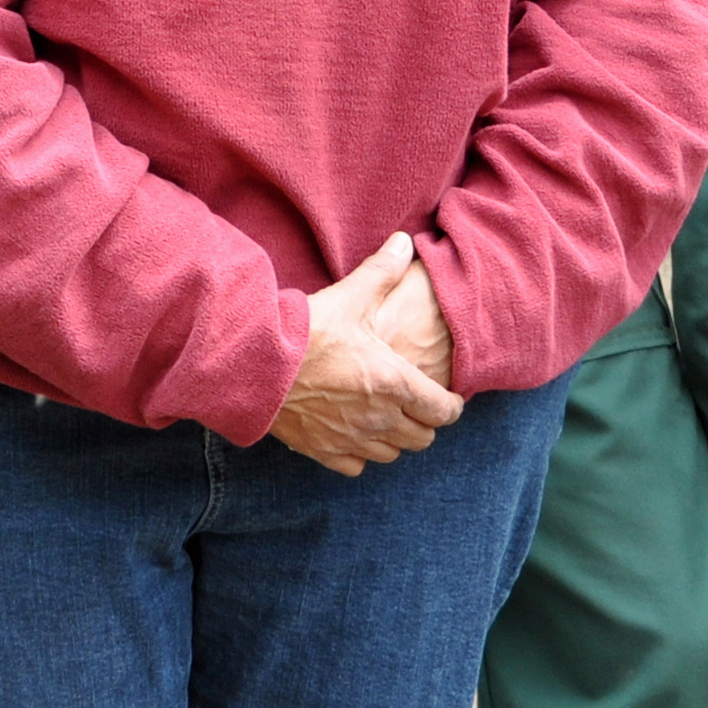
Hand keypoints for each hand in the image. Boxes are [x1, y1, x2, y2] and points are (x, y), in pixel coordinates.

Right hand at [268, 234, 463, 476]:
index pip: (443, 410)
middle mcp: (379, 417)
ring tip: (387, 419)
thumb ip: (383, 271)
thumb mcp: (350, 297)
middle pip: (422, 438)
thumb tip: (406, 242)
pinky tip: (354, 434)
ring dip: (395, 439)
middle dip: (424, 422)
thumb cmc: (308, 330)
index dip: (451, 405)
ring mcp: (351, 438)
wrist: (257, 364)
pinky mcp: (323, 451)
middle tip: (417, 405)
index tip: (448, 397)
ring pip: (392, 454)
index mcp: (395, 382)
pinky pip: (357, 466)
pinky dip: (361, 454)